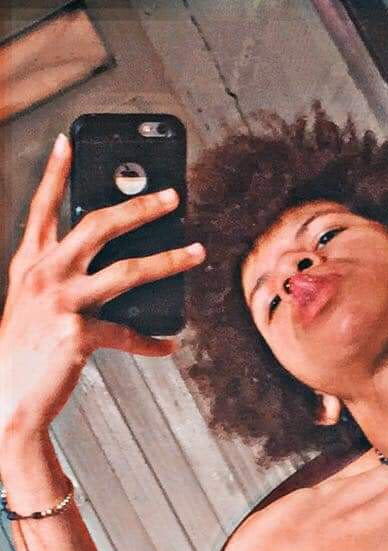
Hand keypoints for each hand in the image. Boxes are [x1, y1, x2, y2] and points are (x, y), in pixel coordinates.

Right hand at [0, 133, 204, 432]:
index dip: (55, 173)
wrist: (8, 399)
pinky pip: (127, 334)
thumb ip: (59, 281)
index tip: (69, 142)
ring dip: (168, 259)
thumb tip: (111, 267)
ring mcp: (61, 302)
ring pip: (128, 271)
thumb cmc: (25, 354)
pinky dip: (152, 342)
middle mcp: (44, 276)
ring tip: (196, 252)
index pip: (42, 209)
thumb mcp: (32, 307)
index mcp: (29, 265)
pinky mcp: (77, 334)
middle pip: (99, 225)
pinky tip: (168, 345)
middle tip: (173, 196)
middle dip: (141, 207)